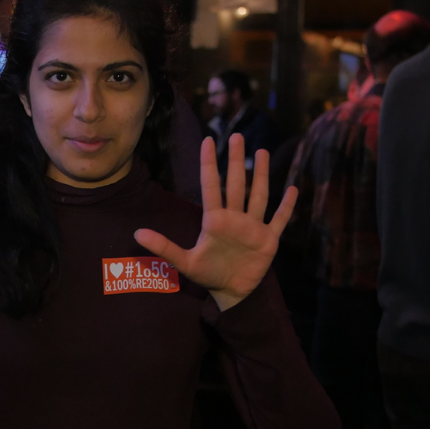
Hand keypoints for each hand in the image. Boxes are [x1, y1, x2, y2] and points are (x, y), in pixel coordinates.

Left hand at [135, 134, 296, 310]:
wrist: (230, 292)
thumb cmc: (207, 274)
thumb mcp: (184, 261)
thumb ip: (163, 246)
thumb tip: (137, 233)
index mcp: (215, 220)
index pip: (211, 185)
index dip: (209, 163)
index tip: (208, 140)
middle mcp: (235, 218)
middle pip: (236, 184)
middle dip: (236, 161)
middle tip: (237, 136)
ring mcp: (253, 227)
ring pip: (259, 195)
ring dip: (261, 175)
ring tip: (261, 152)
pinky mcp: (268, 240)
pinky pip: (279, 220)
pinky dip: (286, 207)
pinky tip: (292, 189)